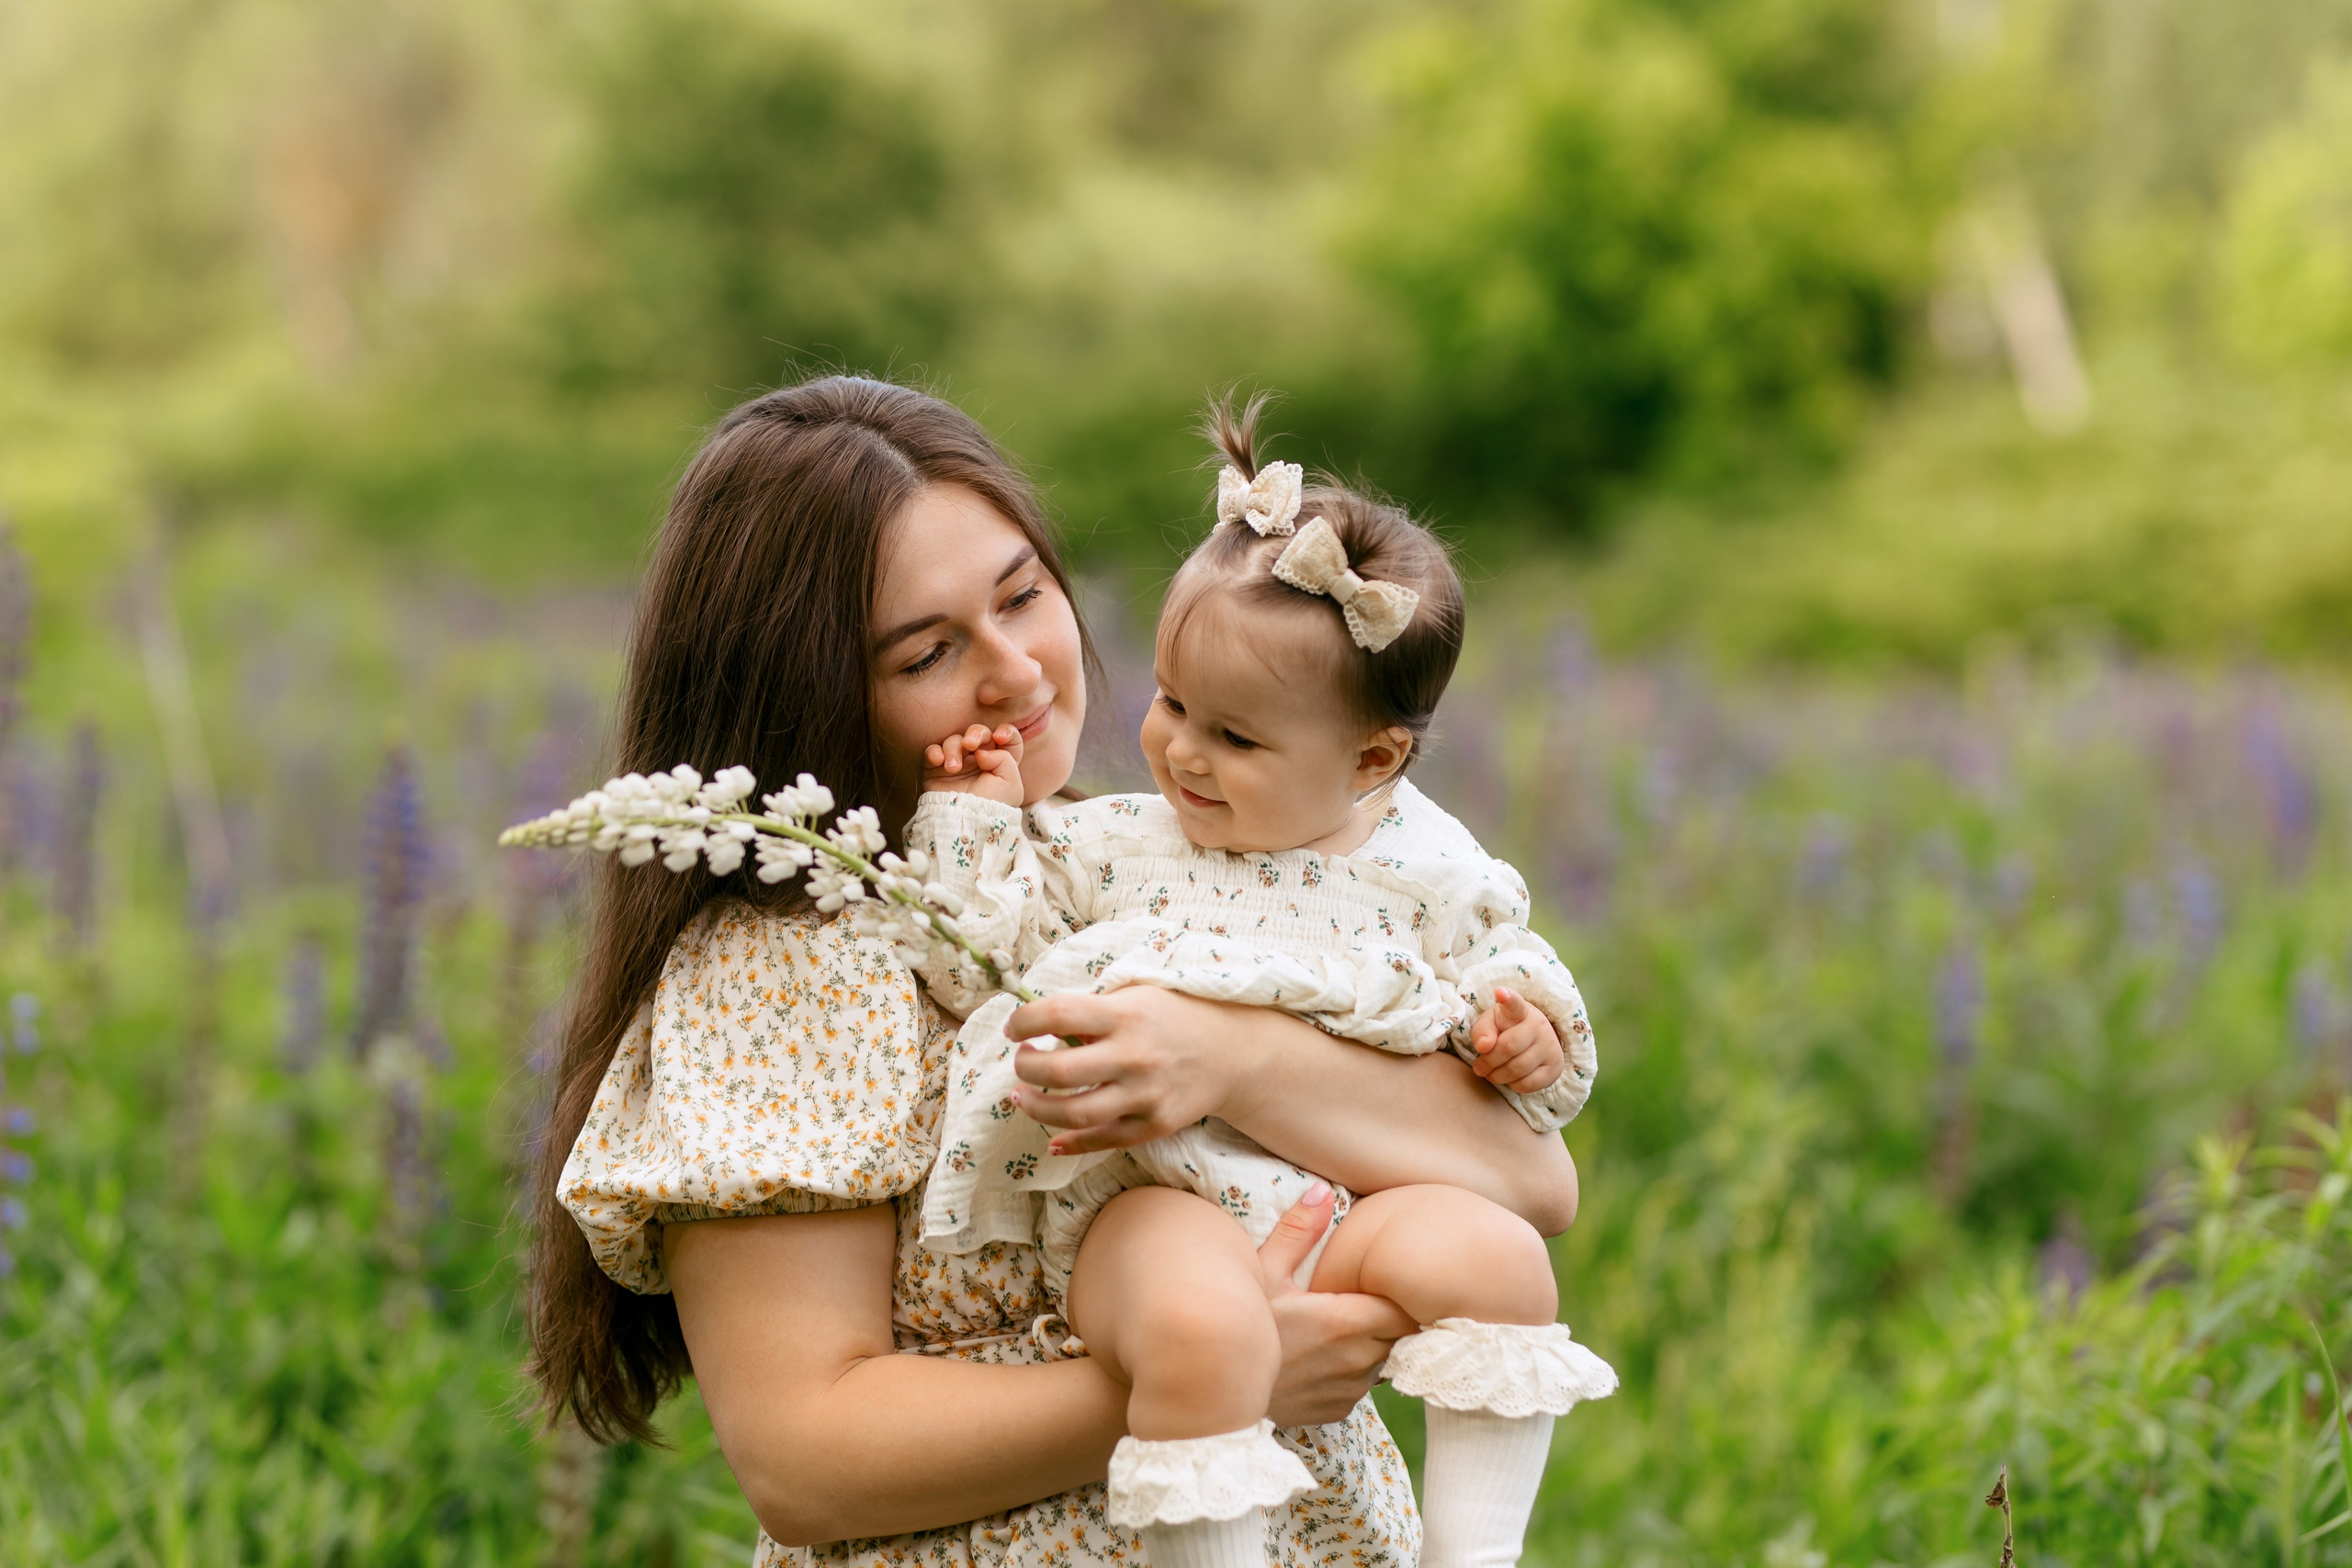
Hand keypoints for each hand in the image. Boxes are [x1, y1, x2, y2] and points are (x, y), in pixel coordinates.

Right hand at [923, 723, 1023, 805]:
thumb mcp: (1010, 785)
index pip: (1007, 738)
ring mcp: (958, 763)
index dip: (1006, 731)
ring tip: (953, 768)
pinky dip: (934, 752)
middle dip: (975, 733)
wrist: (965, 821)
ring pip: (955, 739)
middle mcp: (979, 760)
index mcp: (1001, 763)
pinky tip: (938, 761)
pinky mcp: (937, 768)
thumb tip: (981, 751)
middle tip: (970, 745)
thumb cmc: (990, 805)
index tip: (999, 737)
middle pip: (979, 732)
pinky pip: (933, 750)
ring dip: (953, 748)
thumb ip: (1005, 759)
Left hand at [1003, 990, 1246, 1155]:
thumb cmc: (1174, 1017)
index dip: (1024, 1021)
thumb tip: (1040, 1029)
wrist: (1233, 1053)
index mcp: (1125, 1014)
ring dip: (1036, 1108)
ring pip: (1075, 1114)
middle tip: (1021, 1060)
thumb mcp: (1137, 996)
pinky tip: (1054, 1138)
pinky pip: (1104, 1140)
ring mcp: (1145, 1094)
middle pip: (1059, 1070)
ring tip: (1021, 1097)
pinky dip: (1072, 1143)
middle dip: (1025, 1067)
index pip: (1059, 1014)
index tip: (1015, 1027)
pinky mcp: (1155, 1124)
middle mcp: (1134, 1055)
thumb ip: (1093, 1011)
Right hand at [1255, 1183, 1417, 1427]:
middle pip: (1401, 1334)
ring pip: (1384, 1359)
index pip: (1407, 1308)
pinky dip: (1354, 1369)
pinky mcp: (1339, 1410)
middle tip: (1363, 1296)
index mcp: (1345, 1321)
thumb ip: (1298, 1231)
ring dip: (1374, 1342)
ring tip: (1341, 1326)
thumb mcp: (1263, 1272)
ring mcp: (1349, 1390)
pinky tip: (1325, 1355)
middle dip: (1391, 1315)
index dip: (1404, 1293)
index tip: (1387, 1281)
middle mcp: (1357, 1360)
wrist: (1215, 1390)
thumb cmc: (1241, 1327)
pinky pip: (1362, 1384)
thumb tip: (1322, 1190)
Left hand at [1468, 986, 1562, 1093]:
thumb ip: (1481, 1031)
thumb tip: (1484, 1047)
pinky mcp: (1555, 1067)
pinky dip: (1513, 1085)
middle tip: (1479, 1067)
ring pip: (1517, 1069)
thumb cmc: (1506, 1030)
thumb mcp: (1491, 1024)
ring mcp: (1550, 1046)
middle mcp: (1539, 1025)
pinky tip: (1510, 1078)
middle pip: (1507, 1047)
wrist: (1534, 1042)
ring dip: (1497, 1076)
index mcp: (1519, 1011)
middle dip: (1488, 1061)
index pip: (1515, 1004)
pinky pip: (1528, 1084)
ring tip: (1490, 1073)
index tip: (1500, 992)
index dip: (1508, 998)